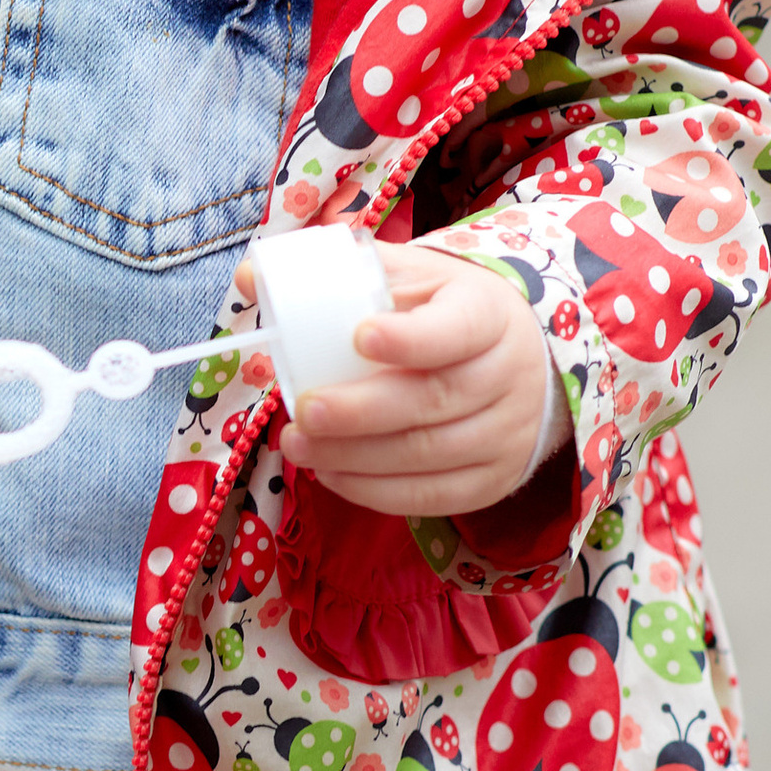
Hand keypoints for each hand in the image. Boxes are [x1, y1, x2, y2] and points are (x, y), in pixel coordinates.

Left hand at [249, 242, 555, 521]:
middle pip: (434, 400)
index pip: (457, 330)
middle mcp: (509, 375)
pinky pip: (431, 496)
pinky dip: (373, 490)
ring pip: (427, 454)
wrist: (519, 362)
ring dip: (354, 457)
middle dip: (361, 412)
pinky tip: (331, 473)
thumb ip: (336, 273)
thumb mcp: (408, 279)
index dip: (410, 338)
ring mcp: (506, 434)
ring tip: (297, 445)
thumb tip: (251, 278)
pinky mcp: (493, 481)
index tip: (359, 337)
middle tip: (303, 410)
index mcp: (489, 314)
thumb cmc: (443, 314)